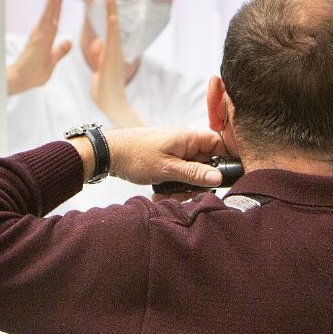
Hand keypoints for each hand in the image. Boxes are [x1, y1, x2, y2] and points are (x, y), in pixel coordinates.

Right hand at [6, 0, 72, 94]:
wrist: (20, 82)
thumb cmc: (33, 74)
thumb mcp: (52, 62)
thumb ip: (60, 51)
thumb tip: (68, 41)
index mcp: (48, 34)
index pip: (56, 11)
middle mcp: (44, 29)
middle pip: (53, 4)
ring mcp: (41, 31)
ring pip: (50, 6)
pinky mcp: (39, 36)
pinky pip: (47, 16)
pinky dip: (51, 4)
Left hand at [88, 0, 143, 125]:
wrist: (112, 104)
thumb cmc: (105, 90)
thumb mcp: (99, 68)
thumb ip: (99, 55)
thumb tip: (98, 44)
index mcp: (109, 51)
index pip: (108, 27)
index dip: (107, 11)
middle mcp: (114, 49)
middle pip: (113, 22)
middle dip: (111, 5)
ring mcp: (115, 53)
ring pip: (113, 27)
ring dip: (112, 10)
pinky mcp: (113, 59)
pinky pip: (112, 40)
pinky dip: (112, 28)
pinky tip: (112, 16)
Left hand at [101, 127, 228, 186]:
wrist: (108, 153)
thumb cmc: (136, 155)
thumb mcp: (167, 168)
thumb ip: (194, 173)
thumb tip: (218, 177)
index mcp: (188, 138)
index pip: (219, 144)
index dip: (224, 160)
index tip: (221, 179)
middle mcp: (184, 143)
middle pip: (205, 164)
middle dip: (197, 183)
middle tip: (186, 193)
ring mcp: (175, 152)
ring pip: (190, 174)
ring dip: (181, 188)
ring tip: (167, 195)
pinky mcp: (166, 161)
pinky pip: (177, 175)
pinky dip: (171, 186)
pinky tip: (159, 194)